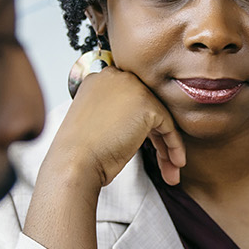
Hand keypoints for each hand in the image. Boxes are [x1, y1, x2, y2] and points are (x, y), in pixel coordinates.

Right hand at [45, 66, 186, 189]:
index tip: (148, 149)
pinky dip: (173, 146)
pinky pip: (168, 126)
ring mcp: (132, 88)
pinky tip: (174, 164)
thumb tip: (137, 126)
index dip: (141, 127)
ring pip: (160, 118)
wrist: (74, 163)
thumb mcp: (95, 123)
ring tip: (171, 171)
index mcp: (99, 80)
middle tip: (164, 163)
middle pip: (147, 107)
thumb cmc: (80, 152)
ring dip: (167, 147)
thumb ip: (115, 115)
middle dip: (157, 138)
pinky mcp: (146, 104)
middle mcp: (116, 77)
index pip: (131, 100)